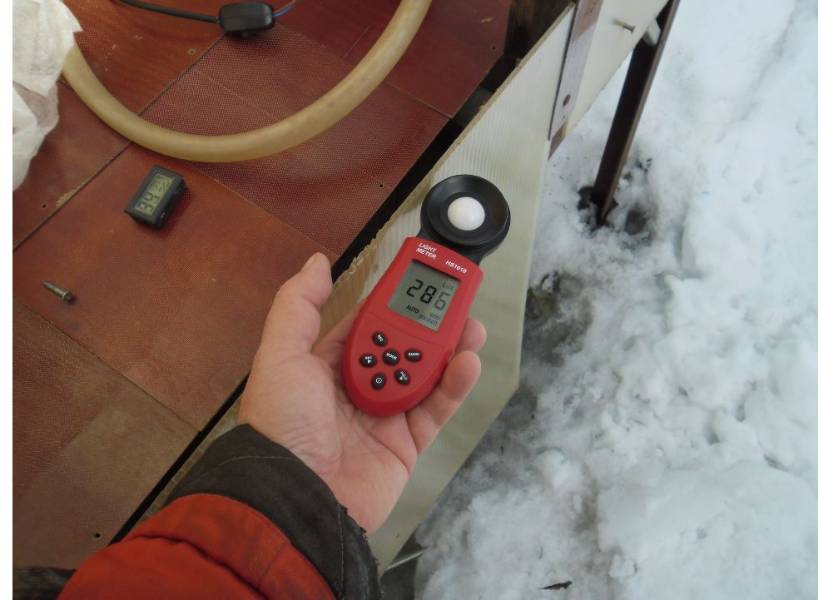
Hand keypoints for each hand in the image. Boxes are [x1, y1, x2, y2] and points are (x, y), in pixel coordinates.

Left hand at [238, 253, 485, 531]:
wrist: (296, 499)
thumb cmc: (283, 424)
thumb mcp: (281, 355)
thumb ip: (300, 306)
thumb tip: (317, 262)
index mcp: (327, 364)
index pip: (368, 322)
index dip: (393, 299)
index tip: (419, 277)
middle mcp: (358, 387)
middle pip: (403, 346)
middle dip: (430, 324)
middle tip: (457, 301)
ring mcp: (385, 416)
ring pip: (426, 374)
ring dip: (450, 349)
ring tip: (471, 327)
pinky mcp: (408, 444)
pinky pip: (437, 410)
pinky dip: (455, 385)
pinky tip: (467, 362)